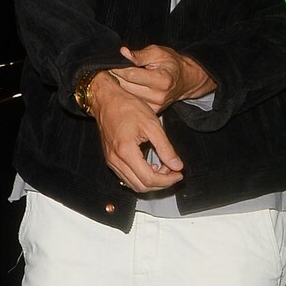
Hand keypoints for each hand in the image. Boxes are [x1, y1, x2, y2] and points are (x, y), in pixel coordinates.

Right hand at [87, 72, 183, 191]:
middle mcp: (115, 160)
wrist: (106, 99)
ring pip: (133, 184)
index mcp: (126, 152)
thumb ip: (165, 147)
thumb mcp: (152, 124)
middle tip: (173, 171)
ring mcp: (111, 161)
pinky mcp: (111, 159)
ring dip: (151, 181)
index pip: (149, 179)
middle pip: (141, 186)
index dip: (167, 180)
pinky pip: (127, 177)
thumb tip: (177, 165)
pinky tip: (151, 165)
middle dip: (161, 183)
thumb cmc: (127, 107)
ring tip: (164, 167)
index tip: (179, 173)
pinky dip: (141, 177)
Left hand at [108, 45, 215, 111]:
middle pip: (127, 87)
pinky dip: (127, 94)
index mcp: (162, 80)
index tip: (111, 63)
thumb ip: (140, 54)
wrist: (185, 80)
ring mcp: (155, 106)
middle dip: (117, 76)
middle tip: (112, 68)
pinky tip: (128, 86)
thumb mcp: (157, 52)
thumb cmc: (171, 64)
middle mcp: (159, 96)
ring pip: (127, 95)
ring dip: (120, 86)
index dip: (118, 68)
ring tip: (120, 76)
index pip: (131, 75)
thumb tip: (123, 53)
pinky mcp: (152, 111)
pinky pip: (132, 102)